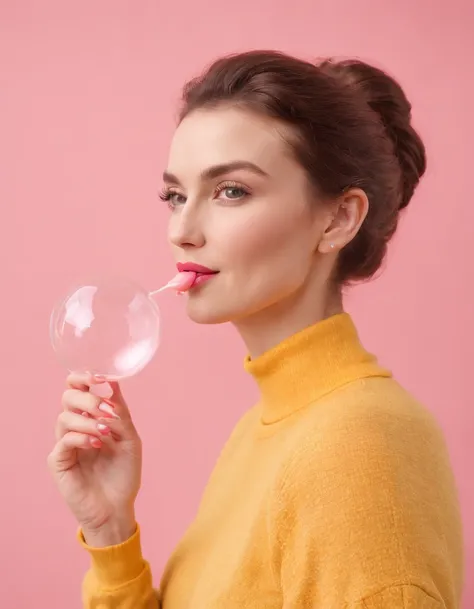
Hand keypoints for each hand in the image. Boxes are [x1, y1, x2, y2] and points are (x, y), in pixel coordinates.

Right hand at [48, 373, 141, 546]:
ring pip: (65, 417)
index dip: (82, 378)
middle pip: (68, 397)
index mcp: (90, 417)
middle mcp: (75, 426)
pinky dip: (82, 437)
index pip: (77, 388)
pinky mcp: (59, 461)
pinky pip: (64, 440)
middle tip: (105, 409)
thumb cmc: (123, 473)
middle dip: (88, 398)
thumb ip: (121, 412)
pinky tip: (97, 444)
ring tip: (106, 433)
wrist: (118, 506)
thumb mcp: (129, 438)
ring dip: (88, 420)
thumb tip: (114, 381)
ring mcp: (65, 443)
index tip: (97, 376)